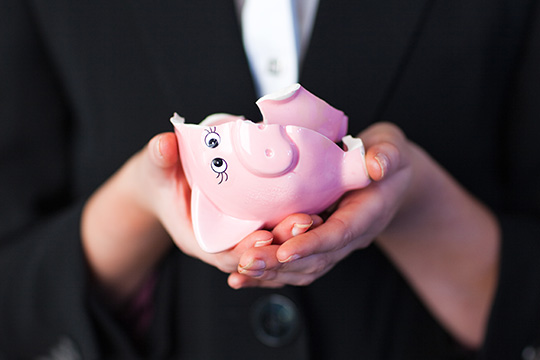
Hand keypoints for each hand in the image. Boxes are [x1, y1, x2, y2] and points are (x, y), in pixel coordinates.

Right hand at [82, 132, 313, 298]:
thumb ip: (160, 159)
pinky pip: (275, 231)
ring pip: (271, 246)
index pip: (225, 254)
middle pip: (256, 253)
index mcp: (199, 240)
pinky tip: (316, 210)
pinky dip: (293, 226)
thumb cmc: (162, 179)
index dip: (246, 248)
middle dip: (281, 242)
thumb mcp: (157, 169)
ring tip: (317, 217)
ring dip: (294, 236)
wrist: (168, 183)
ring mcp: (240, 235)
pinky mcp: (253, 223)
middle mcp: (223, 243)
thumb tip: (163, 144)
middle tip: (306, 222)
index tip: (266, 235)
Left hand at [229, 122, 411, 287]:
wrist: (389, 181)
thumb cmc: (386, 161)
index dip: (312, 244)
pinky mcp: (320, 244)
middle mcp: (350, 237)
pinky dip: (270, 273)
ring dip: (272, 272)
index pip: (338, 234)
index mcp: (366, 215)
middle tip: (248, 262)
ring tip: (240, 272)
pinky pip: (296, 265)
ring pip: (304, 268)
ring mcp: (334, 244)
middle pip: (315, 259)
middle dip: (280, 264)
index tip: (285, 251)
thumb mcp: (392, 149)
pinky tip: (243, 277)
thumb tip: (377, 165)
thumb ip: (387, 156)